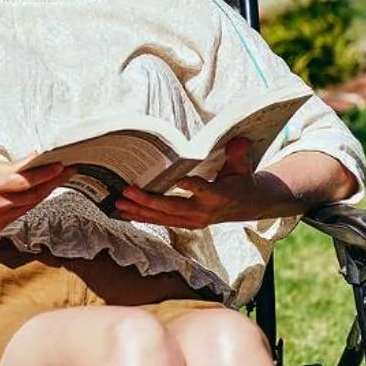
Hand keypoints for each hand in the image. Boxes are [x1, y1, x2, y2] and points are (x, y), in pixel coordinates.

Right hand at [0, 157, 71, 231]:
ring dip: (45, 192)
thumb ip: (8, 166)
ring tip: (57, 180)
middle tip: (68, 171)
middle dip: (53, 182)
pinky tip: (38, 192)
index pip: (28, 179)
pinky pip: (21, 213)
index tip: (61, 164)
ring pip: (31, 205)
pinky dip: (31, 202)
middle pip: (34, 194)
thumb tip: (31, 160)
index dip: (47, 172)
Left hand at [115, 137, 295, 228]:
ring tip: (119, 204)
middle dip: (149, 201)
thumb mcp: (242, 166)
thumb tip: (240, 141)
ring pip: (164, 218)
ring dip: (141, 211)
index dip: (193, 186)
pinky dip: (144, 217)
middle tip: (128, 191)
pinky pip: (162, 221)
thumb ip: (238, 155)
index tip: (180, 180)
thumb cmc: (241, 181)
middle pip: (174, 208)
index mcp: (219, 196)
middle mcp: (204, 212)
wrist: (246, 205)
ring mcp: (194, 221)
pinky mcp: (186, 223)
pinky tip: (126, 212)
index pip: (205, 190)